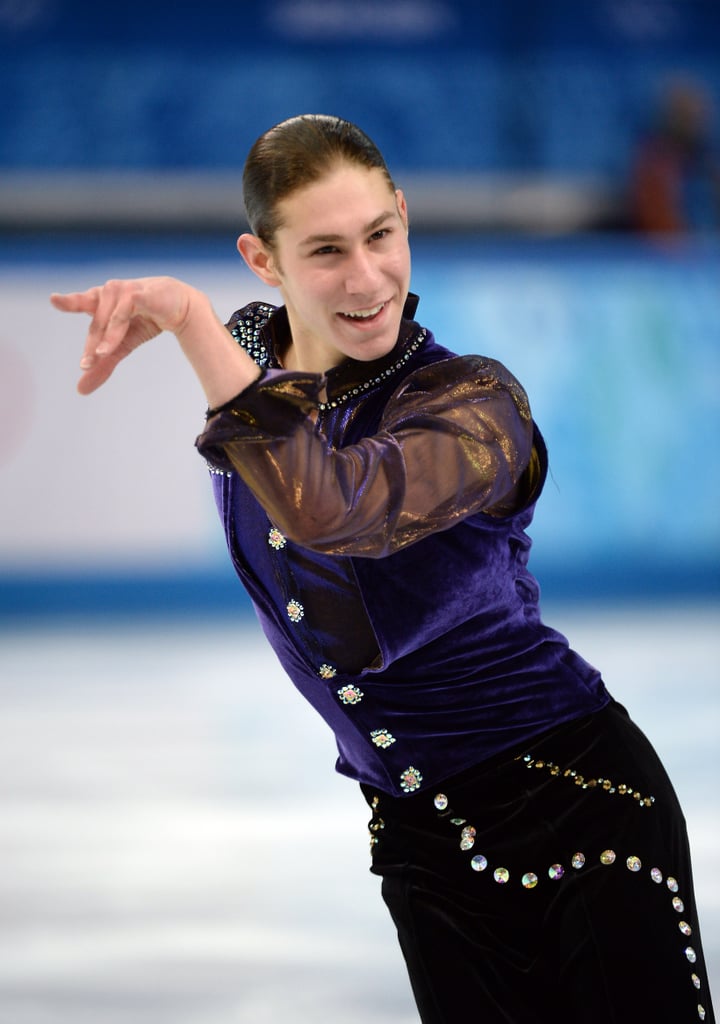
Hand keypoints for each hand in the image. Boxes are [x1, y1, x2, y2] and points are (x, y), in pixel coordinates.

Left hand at [51, 276, 194, 394]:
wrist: (182, 310)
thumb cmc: (147, 321)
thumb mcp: (122, 346)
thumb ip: (103, 364)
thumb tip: (80, 390)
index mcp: (101, 301)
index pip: (82, 302)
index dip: (68, 302)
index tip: (54, 300)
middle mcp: (109, 292)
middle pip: (95, 322)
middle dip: (91, 345)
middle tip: (85, 365)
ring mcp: (124, 290)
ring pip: (107, 319)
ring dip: (104, 338)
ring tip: (101, 355)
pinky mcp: (139, 293)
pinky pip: (122, 314)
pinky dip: (115, 329)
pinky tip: (110, 345)